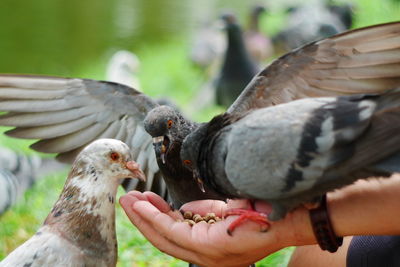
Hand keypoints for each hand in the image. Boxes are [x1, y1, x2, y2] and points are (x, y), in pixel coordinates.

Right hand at [119, 191, 314, 266]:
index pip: (174, 236)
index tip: (141, 202)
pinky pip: (175, 232)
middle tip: (126, 201)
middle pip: (164, 239)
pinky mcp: (209, 248)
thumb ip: (201, 213)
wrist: (284, 214)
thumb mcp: (222, 212)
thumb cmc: (258, 212)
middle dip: (142, 219)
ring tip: (128, 201)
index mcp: (208, 248)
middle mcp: (205, 256)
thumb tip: (182, 210)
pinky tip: (143, 206)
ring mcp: (207, 255)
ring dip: (144, 218)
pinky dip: (156, 218)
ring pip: (165, 237)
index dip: (154, 219)